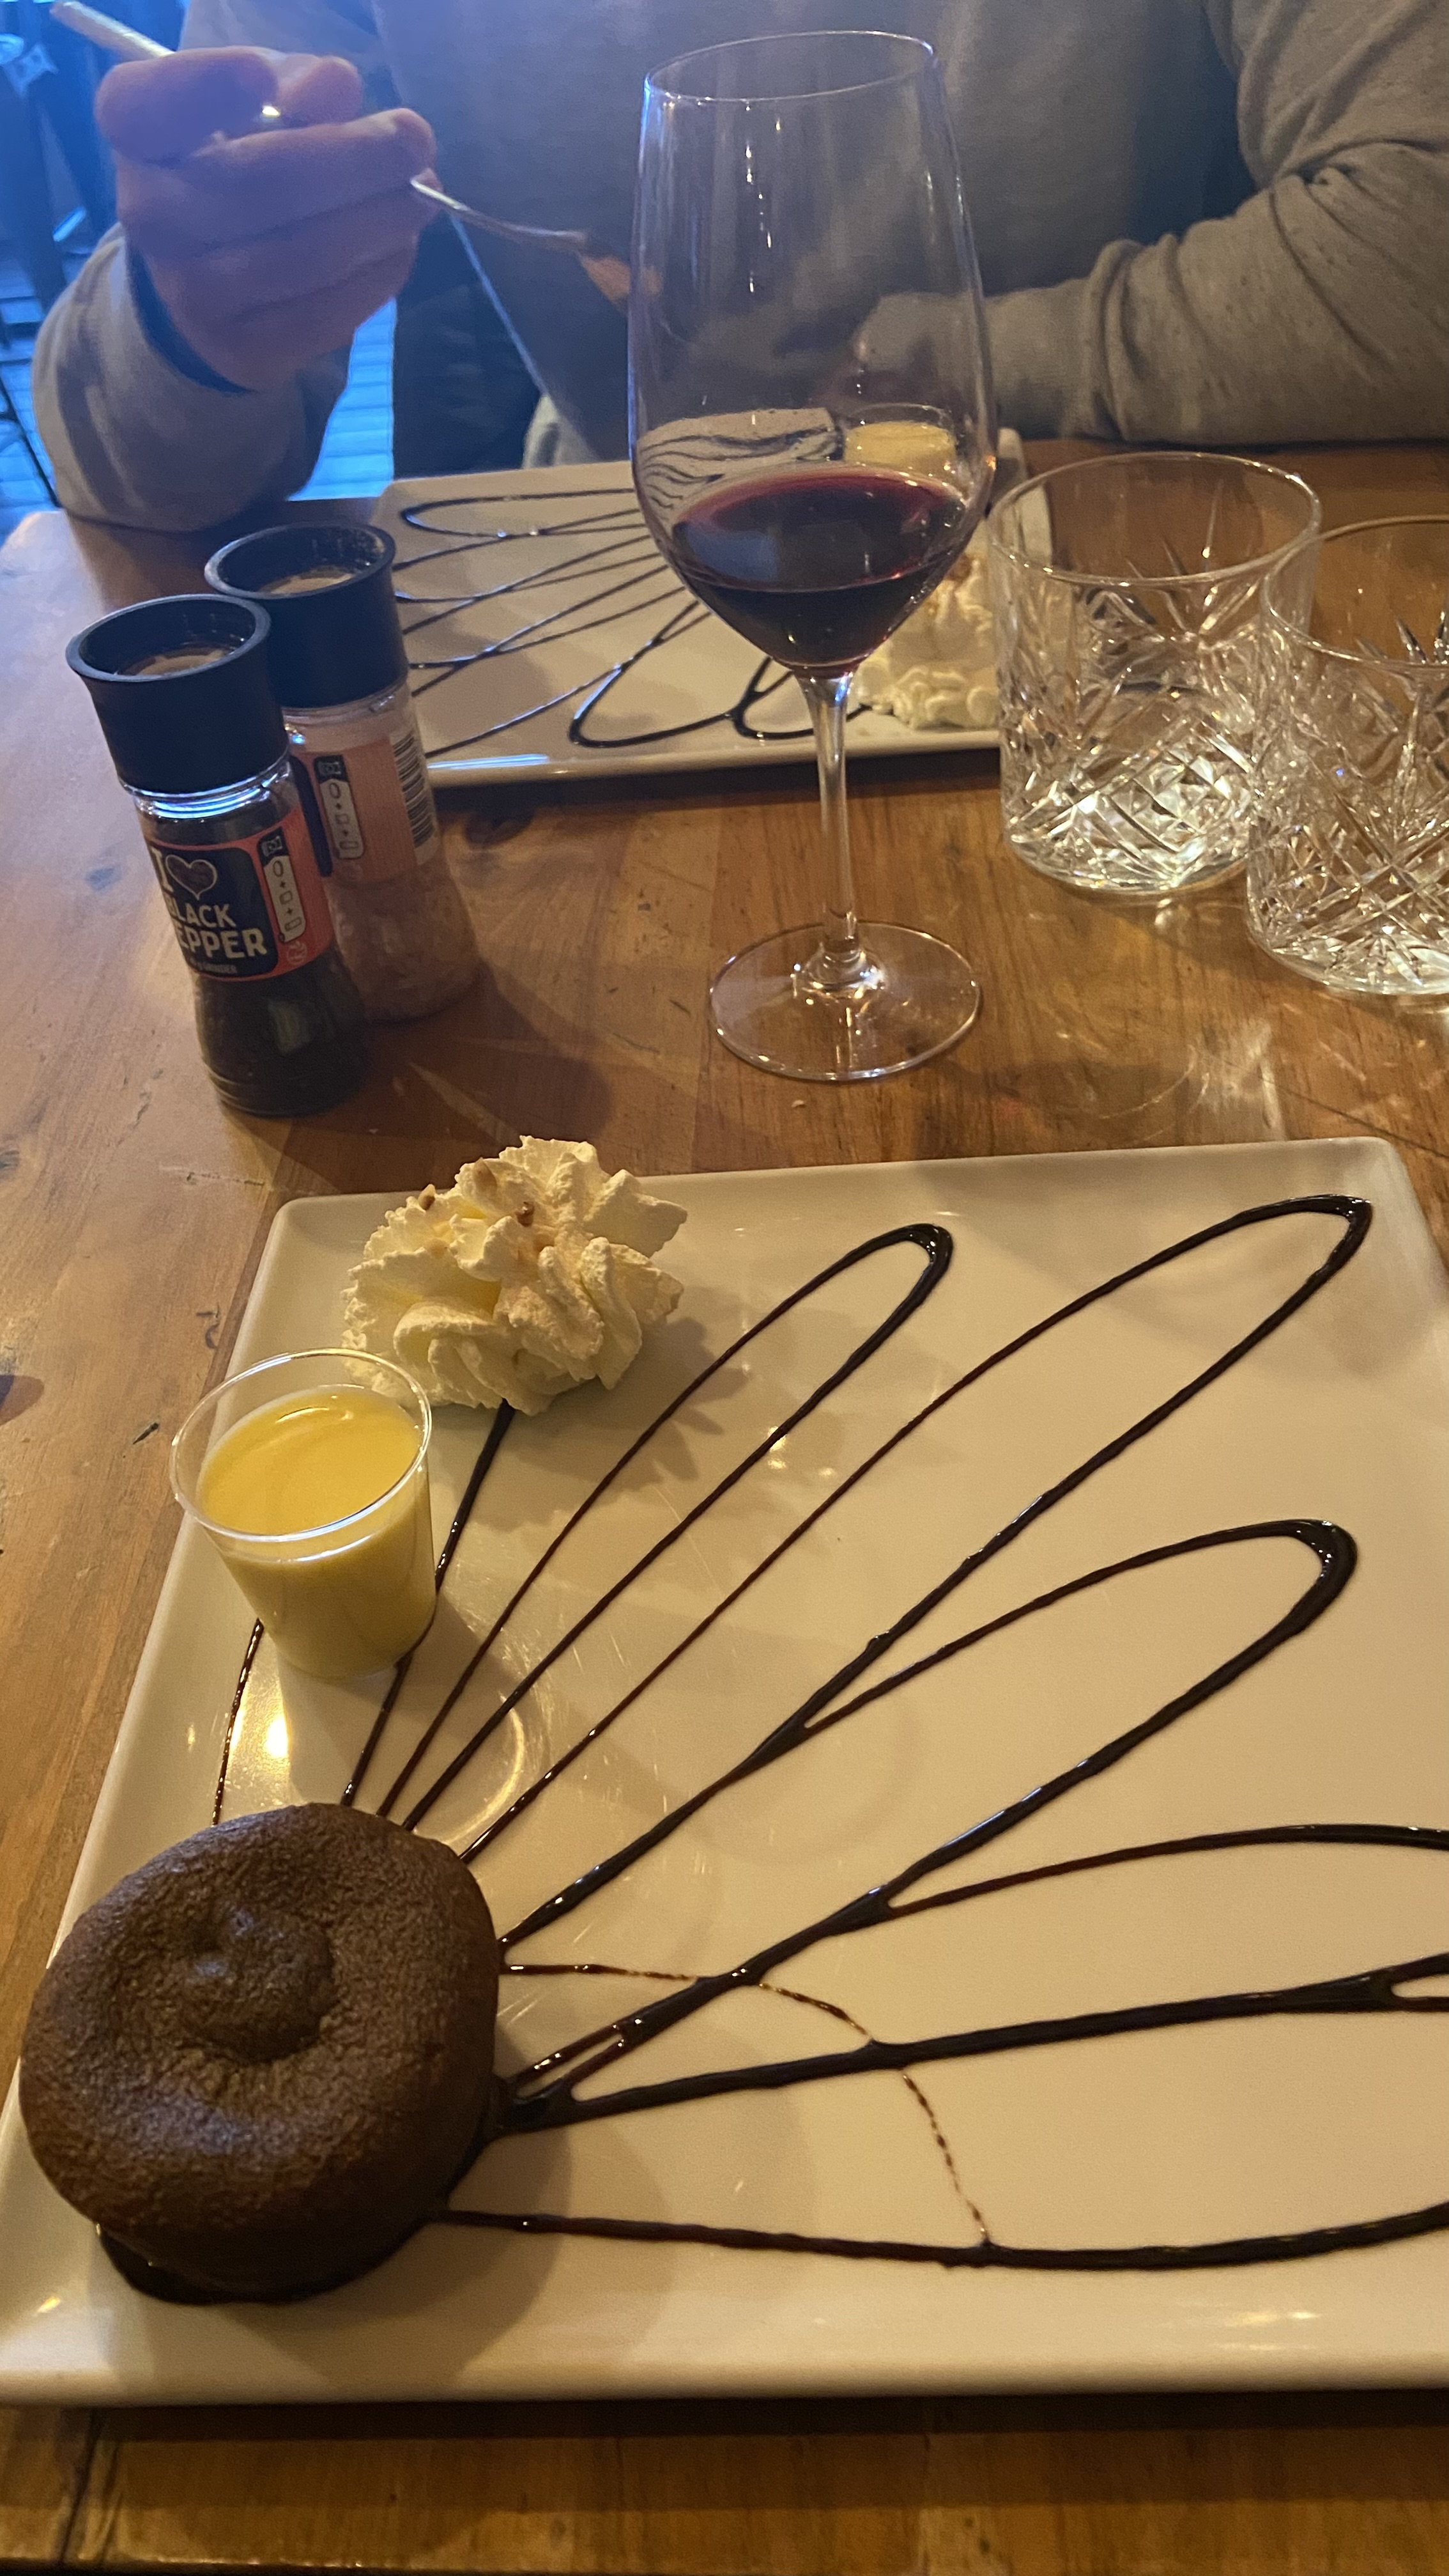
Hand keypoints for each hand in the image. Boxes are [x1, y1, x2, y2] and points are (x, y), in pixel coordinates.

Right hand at [97, 49, 434, 391]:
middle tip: (414, 140)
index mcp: (137, 137)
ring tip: (422, 195)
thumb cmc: (236, 168)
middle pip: (259, 183)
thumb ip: (293, 85)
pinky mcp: (244, 350)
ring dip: (380, 221)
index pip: (143, 105)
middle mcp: (149, 217)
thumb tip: (335, 85)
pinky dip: (376, 274)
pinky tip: (401, 245)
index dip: (204, 86)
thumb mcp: (254, 110)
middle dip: (353, 159)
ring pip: (304, 254)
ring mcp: (192, 294)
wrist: (208, 285)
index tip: (263, 77)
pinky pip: (325, 312)